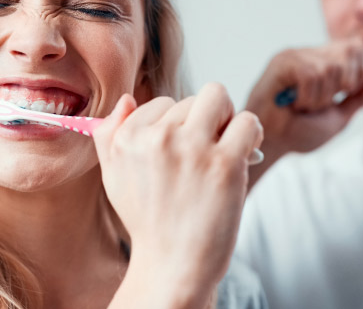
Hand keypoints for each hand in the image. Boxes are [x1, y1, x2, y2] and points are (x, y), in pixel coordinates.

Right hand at [94, 83, 262, 307]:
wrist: (172, 265)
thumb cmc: (148, 221)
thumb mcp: (114, 177)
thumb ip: (110, 134)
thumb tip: (127, 100)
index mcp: (128, 138)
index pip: (162, 103)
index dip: (178, 126)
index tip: (182, 152)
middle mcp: (157, 138)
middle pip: (192, 99)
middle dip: (204, 121)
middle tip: (207, 152)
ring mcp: (192, 149)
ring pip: (219, 98)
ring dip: (227, 119)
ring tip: (225, 147)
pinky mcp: (225, 163)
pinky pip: (247, 121)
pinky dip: (251, 134)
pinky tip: (244, 155)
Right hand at [245, 38, 362, 185]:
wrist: (273, 144)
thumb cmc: (300, 131)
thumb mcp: (340, 115)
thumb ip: (361, 95)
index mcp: (324, 62)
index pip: (357, 47)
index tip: (349, 92)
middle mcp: (310, 54)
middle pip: (350, 51)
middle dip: (345, 84)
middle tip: (323, 103)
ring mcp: (296, 55)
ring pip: (331, 68)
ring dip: (322, 99)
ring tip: (304, 107)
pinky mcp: (282, 62)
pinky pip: (311, 75)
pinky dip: (308, 98)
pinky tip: (294, 105)